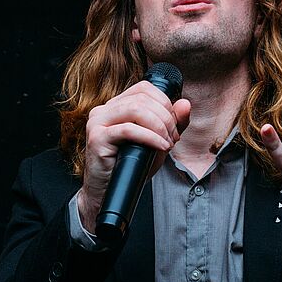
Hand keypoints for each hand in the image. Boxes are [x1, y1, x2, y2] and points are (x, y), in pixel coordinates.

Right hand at [78, 81, 190, 232]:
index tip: (174, 126)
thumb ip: (173, 123)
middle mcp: (104, 110)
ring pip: (135, 109)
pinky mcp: (97, 138)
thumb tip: (185, 103)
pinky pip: (128, 130)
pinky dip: (150, 137)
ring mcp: (98, 122)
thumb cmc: (132, 167)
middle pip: (142, 98)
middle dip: (165, 118)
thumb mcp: (159, 141)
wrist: (109, 193)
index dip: (165, 103)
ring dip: (159, 126)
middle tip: (173, 139)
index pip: (144, 89)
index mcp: (116, 106)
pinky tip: (160, 147)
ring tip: (167, 143)